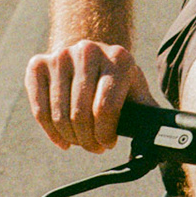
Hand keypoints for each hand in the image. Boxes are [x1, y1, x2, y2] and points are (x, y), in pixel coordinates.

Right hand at [26, 40, 154, 152]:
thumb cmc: (116, 83)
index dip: (105, 135)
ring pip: (59, 115)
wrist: (90, 56)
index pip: (105, 108)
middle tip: (94, 146)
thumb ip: (148, 116)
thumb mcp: (136, 93)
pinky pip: (39, 109)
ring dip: (71, 138)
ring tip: (81, 140)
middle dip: (88, 140)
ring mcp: (61, 55)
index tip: (108, 144)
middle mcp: (88, 50)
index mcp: (118, 58)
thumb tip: (157, 143)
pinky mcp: (38, 64)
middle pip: (81, 114)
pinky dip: (50, 131)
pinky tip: (62, 138)